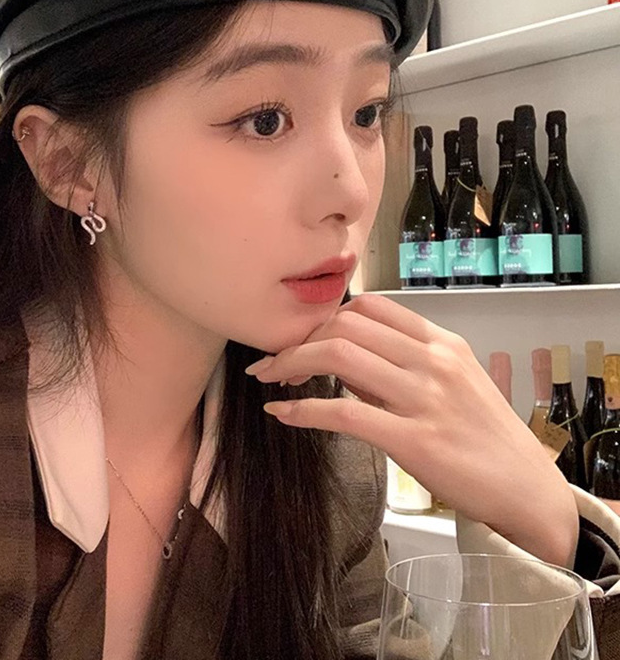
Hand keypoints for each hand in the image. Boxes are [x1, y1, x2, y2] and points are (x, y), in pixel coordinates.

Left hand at [244, 293, 577, 566]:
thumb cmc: (485, 436)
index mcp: (441, 343)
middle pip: (346, 325)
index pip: (370, 306)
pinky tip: (281, 413)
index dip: (325, 317)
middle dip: (298, 339)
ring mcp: (425, 398)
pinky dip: (302, 409)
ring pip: (339, 356)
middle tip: (275, 362)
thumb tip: (342, 359)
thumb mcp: (452, 383)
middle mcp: (433, 361)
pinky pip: (343, 412)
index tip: (302, 338)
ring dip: (291, 363)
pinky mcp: (415, 440)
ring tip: (269, 379)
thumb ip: (401, 365)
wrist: (528, 490)